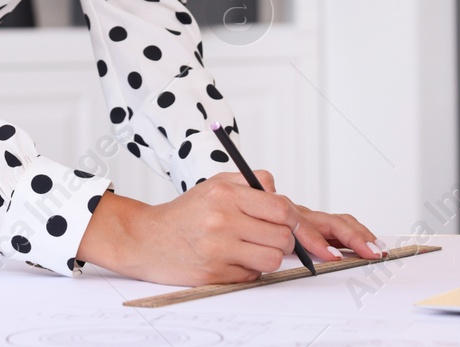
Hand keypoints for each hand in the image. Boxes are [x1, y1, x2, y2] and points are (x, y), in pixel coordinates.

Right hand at [75, 173, 383, 285]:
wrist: (144, 239)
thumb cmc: (184, 213)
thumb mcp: (214, 185)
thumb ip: (250, 184)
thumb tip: (281, 194)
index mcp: (226, 194)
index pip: (281, 207)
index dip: (300, 223)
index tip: (315, 236)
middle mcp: (223, 219)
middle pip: (283, 236)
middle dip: (286, 241)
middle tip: (268, 238)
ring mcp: (219, 247)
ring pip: (273, 259)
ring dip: (269, 257)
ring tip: (246, 248)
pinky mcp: (215, 273)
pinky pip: (252, 276)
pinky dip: (249, 271)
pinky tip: (229, 261)